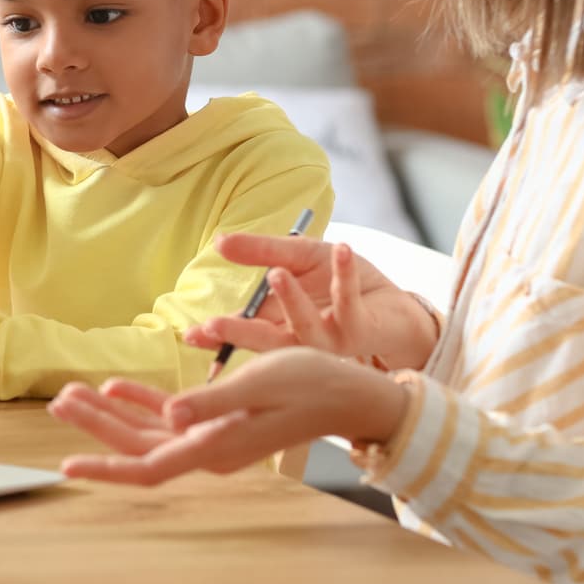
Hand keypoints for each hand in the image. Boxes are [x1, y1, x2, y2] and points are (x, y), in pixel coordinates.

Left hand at [49, 349, 410, 485]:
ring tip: (72, 393)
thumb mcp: (260, 384)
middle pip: (138, 448)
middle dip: (96, 428)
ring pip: (148, 434)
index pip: (149, 466)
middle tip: (59, 400)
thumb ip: (211, 402)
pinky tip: (117, 387)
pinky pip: (168, 419)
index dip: (106, 467)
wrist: (347, 391)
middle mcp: (207, 450)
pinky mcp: (216, 422)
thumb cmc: (310, 384)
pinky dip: (141, 404)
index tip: (67, 466)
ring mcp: (211, 438)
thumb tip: (170, 417)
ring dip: (110, 415)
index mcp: (214, 447)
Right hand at [184, 237, 437, 372]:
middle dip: (239, 334)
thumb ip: (261, 251)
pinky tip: (341, 250)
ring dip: (291, 300)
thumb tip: (219, 241)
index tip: (192, 334)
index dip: (217, 334)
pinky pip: (348, 300)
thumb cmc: (339, 284)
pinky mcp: (358, 327)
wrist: (391, 304)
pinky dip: (345, 273)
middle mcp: (299, 340)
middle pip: (264, 341)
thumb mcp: (298, 257)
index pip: (242, 331)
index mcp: (279, 325)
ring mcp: (328, 339)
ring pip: (304, 327)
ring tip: (277, 273)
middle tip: (214, 325)